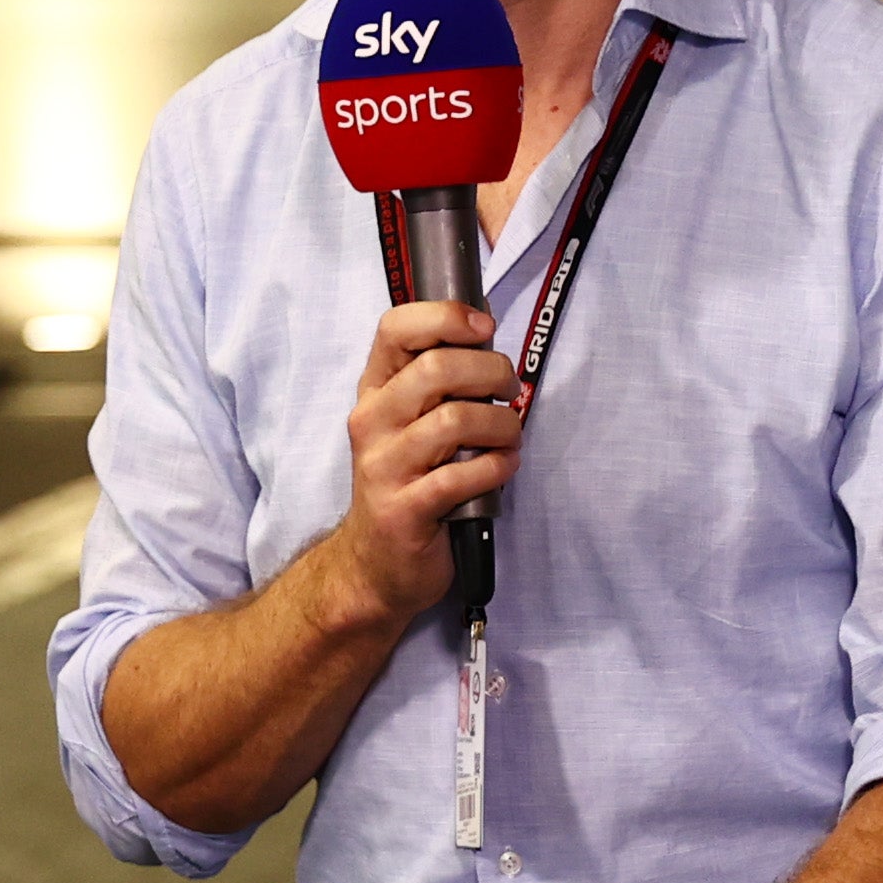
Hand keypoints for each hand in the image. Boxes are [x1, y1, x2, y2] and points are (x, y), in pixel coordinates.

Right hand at [328, 291, 520, 623]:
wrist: (374, 565)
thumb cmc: (406, 484)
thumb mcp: (408, 425)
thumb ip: (437, 383)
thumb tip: (488, 337)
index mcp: (374, 392)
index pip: (395, 328)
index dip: (446, 317)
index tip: (485, 328)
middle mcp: (372, 422)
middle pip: (437, 367)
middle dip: (492, 372)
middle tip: (510, 391)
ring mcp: (384, 466)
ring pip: (456, 419)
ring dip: (501, 425)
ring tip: (510, 439)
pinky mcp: (404, 509)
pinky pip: (463, 476)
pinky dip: (496, 468)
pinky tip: (502, 468)